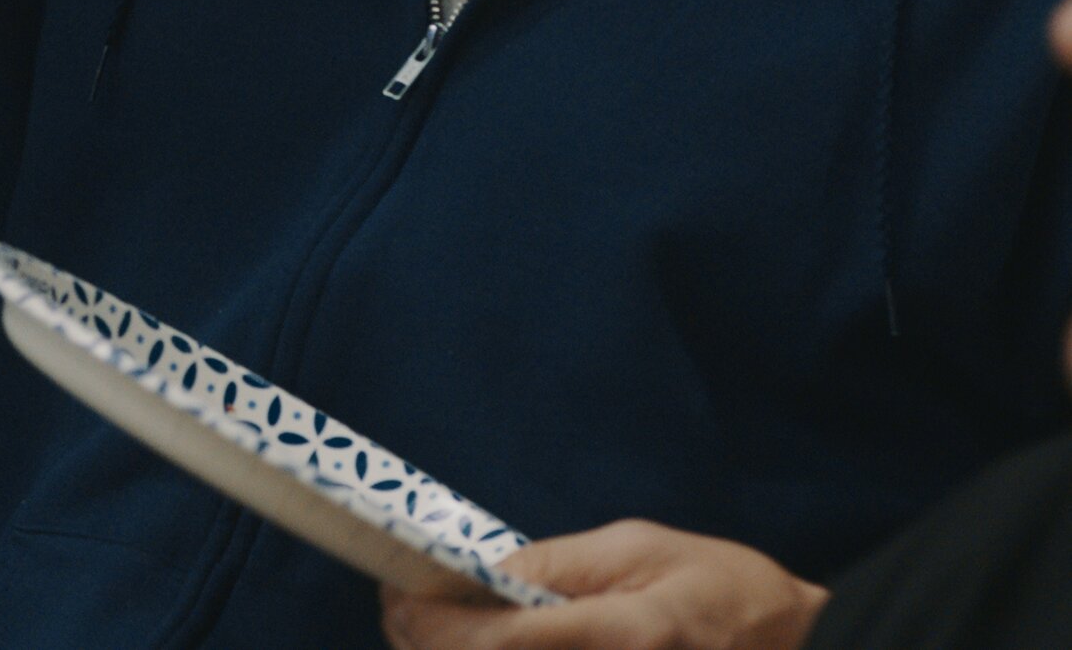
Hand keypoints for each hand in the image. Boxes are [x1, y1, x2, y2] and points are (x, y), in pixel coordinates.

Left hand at [381, 523, 828, 649]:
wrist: (792, 644)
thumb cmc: (723, 589)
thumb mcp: (636, 548)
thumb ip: (554, 567)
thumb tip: (479, 574)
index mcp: (625, 633)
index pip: (502, 641)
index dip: (433, 623)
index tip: (397, 594)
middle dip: (426, 644)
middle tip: (399, 607)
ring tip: (428, 625)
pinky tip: (480, 644)